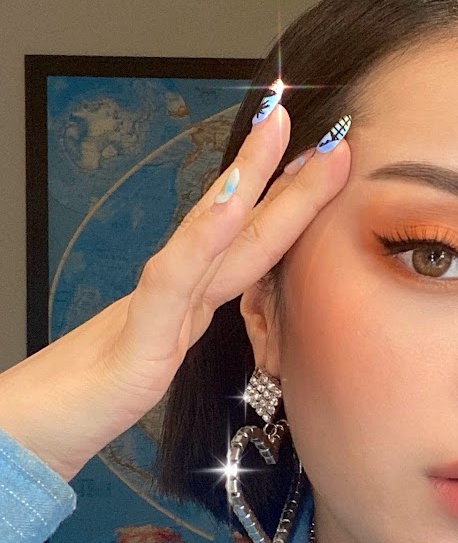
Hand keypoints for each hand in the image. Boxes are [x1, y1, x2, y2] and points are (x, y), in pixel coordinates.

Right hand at [0, 105, 350, 480]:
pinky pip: (175, 280)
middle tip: (319, 118)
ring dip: (249, 176)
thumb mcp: (170, 345)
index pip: (252, 234)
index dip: (292, 194)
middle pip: (243, 218)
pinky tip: (230, 203)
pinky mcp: (142, 337)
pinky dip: (204, 238)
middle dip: (285, 166)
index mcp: (197, 290)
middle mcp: (184, 285)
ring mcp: (162, 304)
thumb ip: (197, 312)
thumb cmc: (107, 383)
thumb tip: (240, 287)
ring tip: (276, 130)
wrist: (44, 424)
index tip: (328, 155)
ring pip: (214, 232)